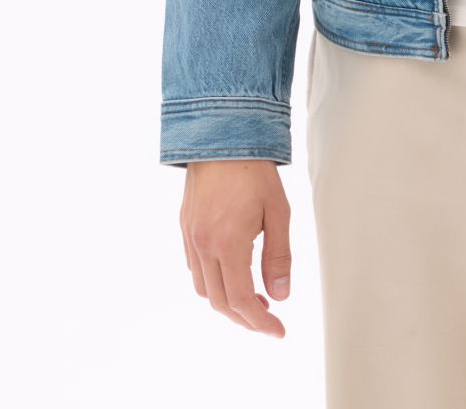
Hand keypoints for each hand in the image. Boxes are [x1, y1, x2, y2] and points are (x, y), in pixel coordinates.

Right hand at [180, 159, 292, 336]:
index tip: (278, 331)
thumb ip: (278, 257)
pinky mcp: (185, 227)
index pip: (242, 300)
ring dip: (227, 303)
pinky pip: (195, 269)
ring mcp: (190, 237)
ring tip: (254, 299)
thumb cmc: (253, 170)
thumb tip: (280, 295)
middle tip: (268, 320)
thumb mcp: (278, 212)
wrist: (220, 134)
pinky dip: (212, 283)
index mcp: (228, 243)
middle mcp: (203, 245)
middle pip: (220, 302)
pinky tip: (232, 274)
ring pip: (204, 289)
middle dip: (245, 318)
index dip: (260, 322)